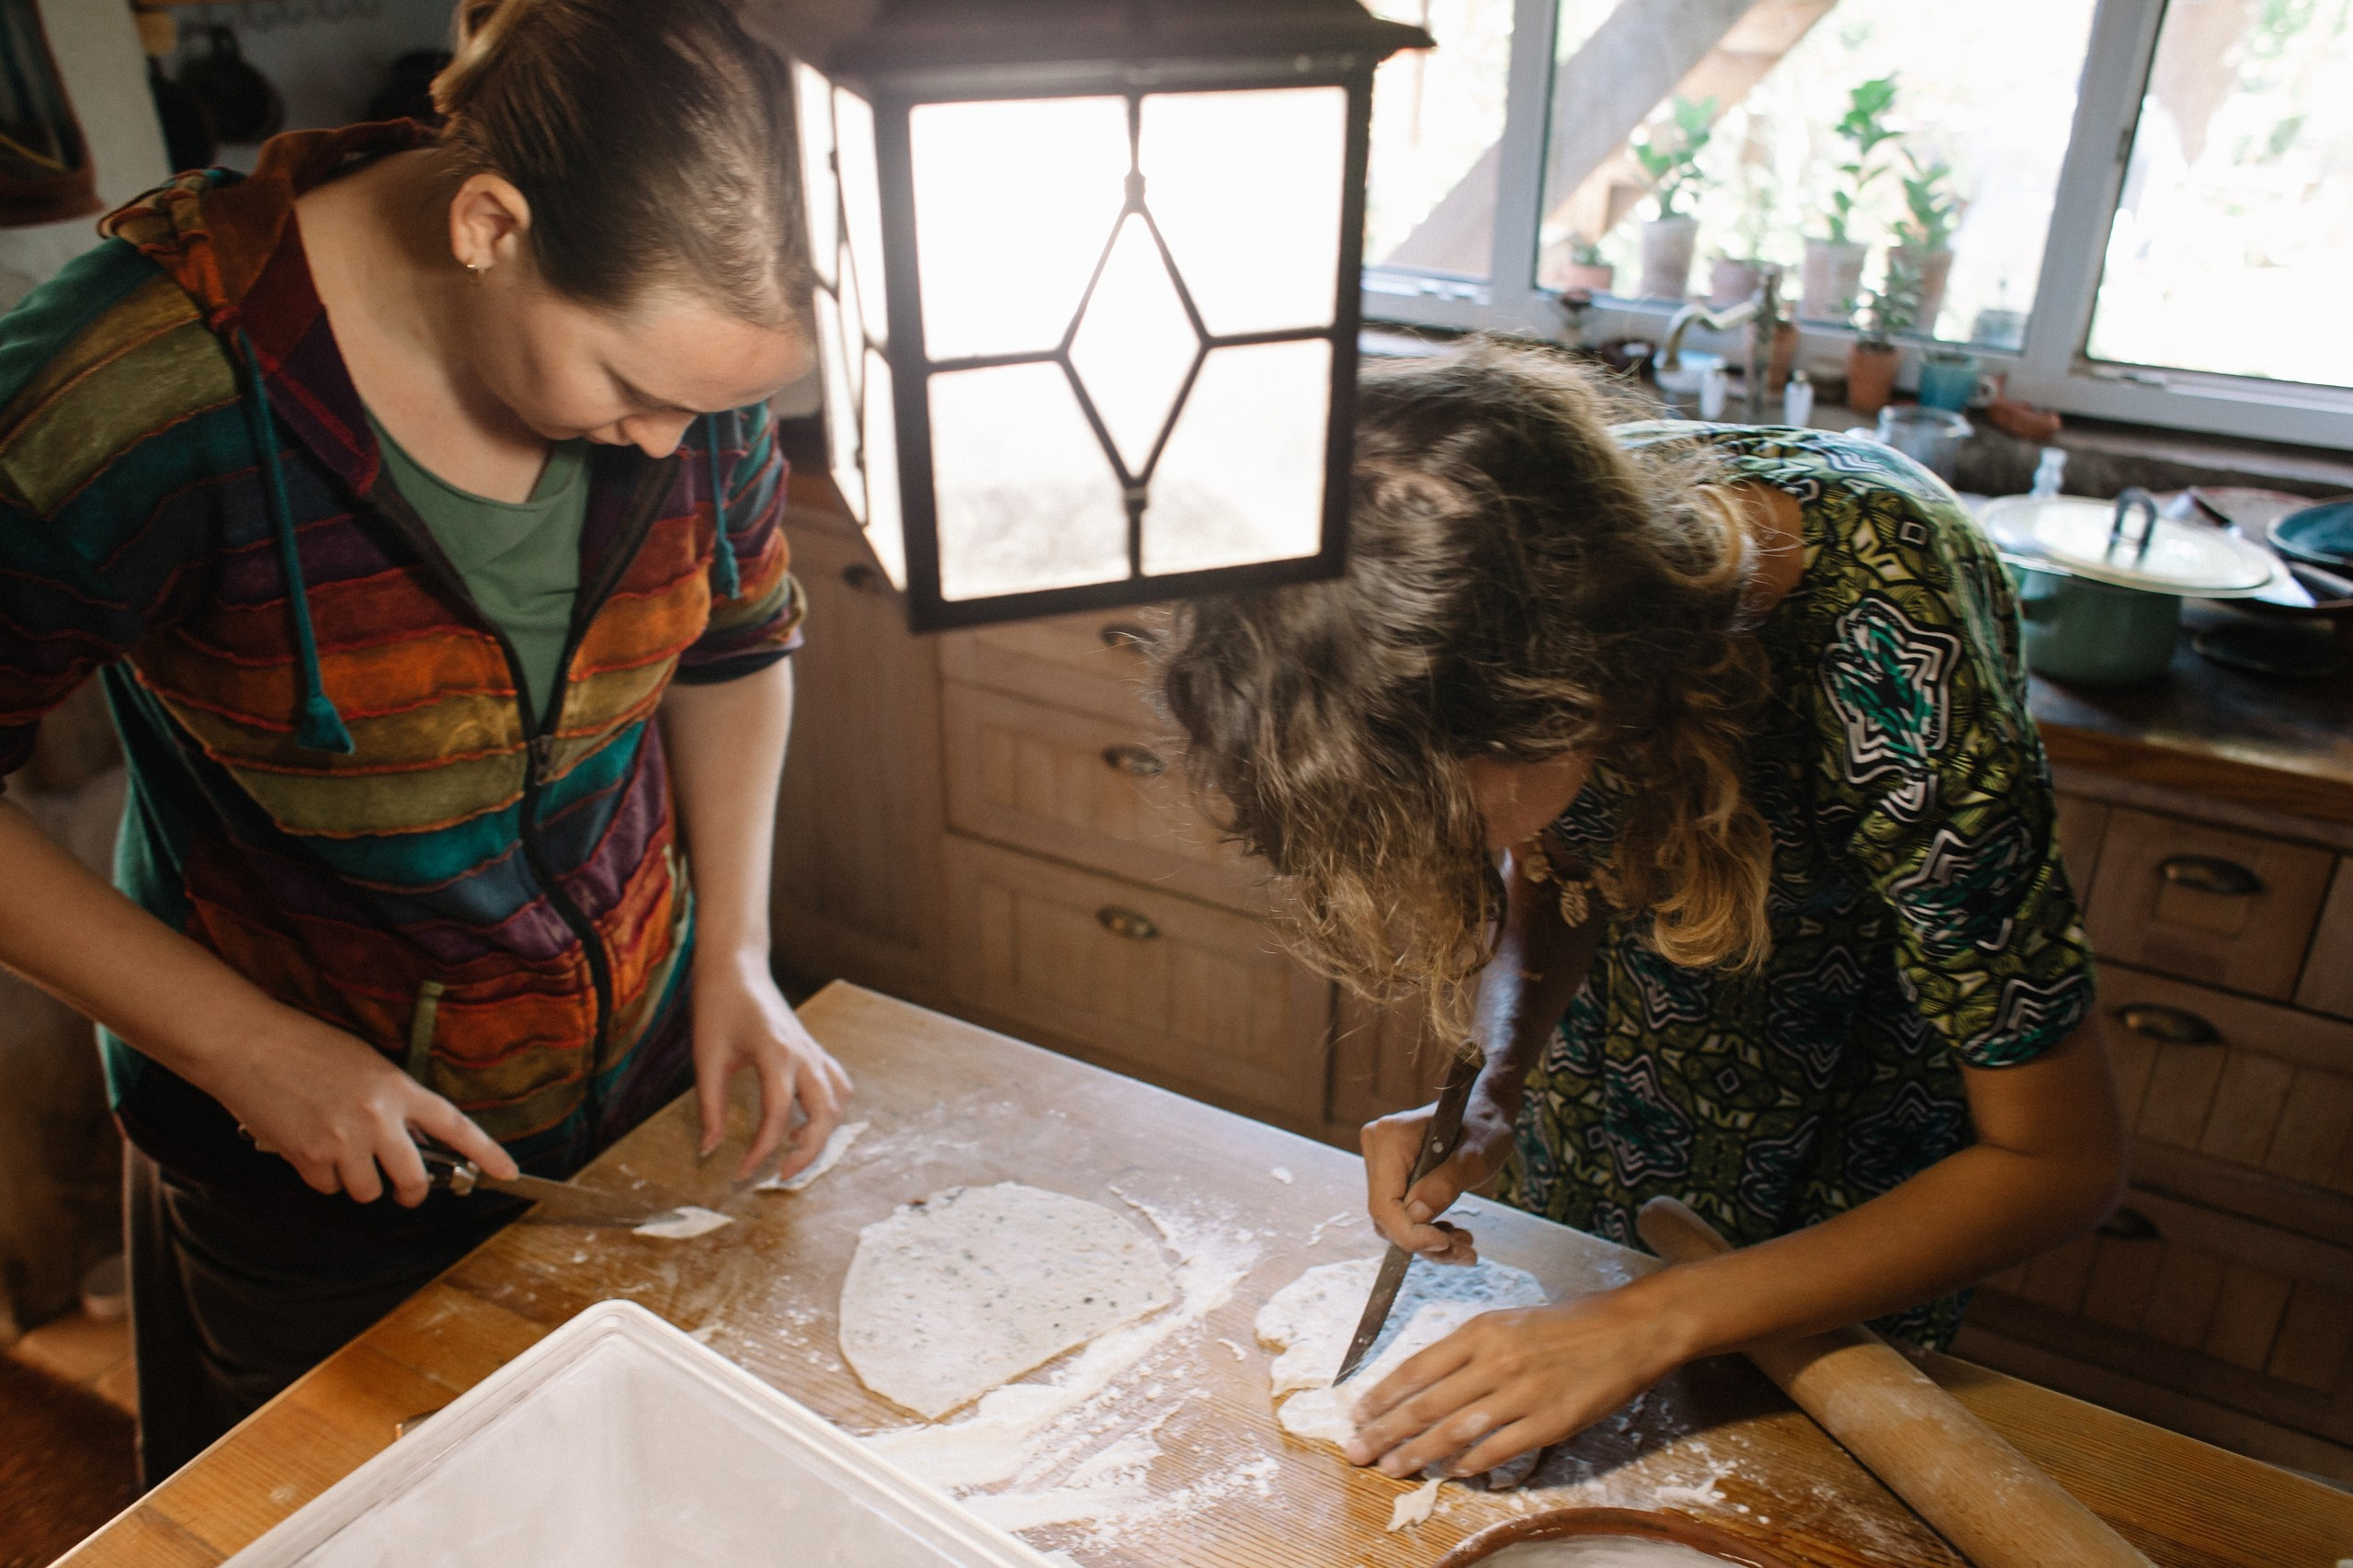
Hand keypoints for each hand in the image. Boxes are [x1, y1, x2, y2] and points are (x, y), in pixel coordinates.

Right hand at [201, 1008, 518, 1205]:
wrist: (249, 1044)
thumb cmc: (306, 1046)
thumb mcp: (366, 1065)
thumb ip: (392, 1101)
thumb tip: (409, 1137)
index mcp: (398, 1088)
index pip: (455, 1125)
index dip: (487, 1153)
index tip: (510, 1173)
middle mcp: (377, 1118)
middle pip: (413, 1179)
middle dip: (410, 1190)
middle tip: (404, 1188)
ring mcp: (342, 1142)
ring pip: (367, 1191)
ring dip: (358, 1182)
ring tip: (341, 1152)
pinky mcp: (307, 1158)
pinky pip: (327, 1187)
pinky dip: (322, 1177)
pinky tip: (309, 1148)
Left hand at [692, 947, 852, 1181]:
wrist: (736, 966)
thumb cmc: (718, 1005)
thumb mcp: (706, 1057)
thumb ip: (710, 1106)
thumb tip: (709, 1150)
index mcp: (776, 1052)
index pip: (778, 1114)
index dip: (761, 1150)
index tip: (741, 1173)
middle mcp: (803, 1053)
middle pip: (825, 1114)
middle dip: (808, 1152)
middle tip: (779, 1176)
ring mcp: (813, 1051)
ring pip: (839, 1101)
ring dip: (824, 1132)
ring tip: (793, 1152)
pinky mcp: (813, 1050)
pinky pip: (837, 1086)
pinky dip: (829, 1111)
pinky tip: (803, 1123)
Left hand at [1342, 1286, 1685, 1477]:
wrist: (1629, 1330)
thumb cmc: (1568, 1323)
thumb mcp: (1509, 1320)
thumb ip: (1469, 1349)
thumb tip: (1428, 1382)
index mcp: (1481, 1331)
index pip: (1417, 1368)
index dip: (1383, 1395)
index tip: (1358, 1413)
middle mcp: (1496, 1361)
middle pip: (1427, 1404)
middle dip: (1386, 1430)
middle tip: (1358, 1450)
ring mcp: (1523, 1394)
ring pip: (1455, 1431)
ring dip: (1417, 1453)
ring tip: (1391, 1468)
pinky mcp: (1549, 1423)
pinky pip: (1497, 1450)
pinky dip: (1469, 1464)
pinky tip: (1449, 1473)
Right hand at [1362, 1083, 1516, 1265]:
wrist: (1485, 1113)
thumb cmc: (1484, 1127)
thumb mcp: (1475, 1158)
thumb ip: (1445, 1186)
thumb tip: (1417, 1217)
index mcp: (1390, 1139)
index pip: (1384, 1204)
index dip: (1410, 1233)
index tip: (1445, 1244)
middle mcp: (1377, 1148)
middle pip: (1387, 1216)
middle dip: (1424, 1241)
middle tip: (1465, 1252)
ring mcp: (1382, 1161)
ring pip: (1393, 1219)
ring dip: (1428, 1240)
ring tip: (1465, 1246)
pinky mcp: (1392, 1174)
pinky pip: (1400, 1211)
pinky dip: (1426, 1229)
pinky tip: (1452, 1233)